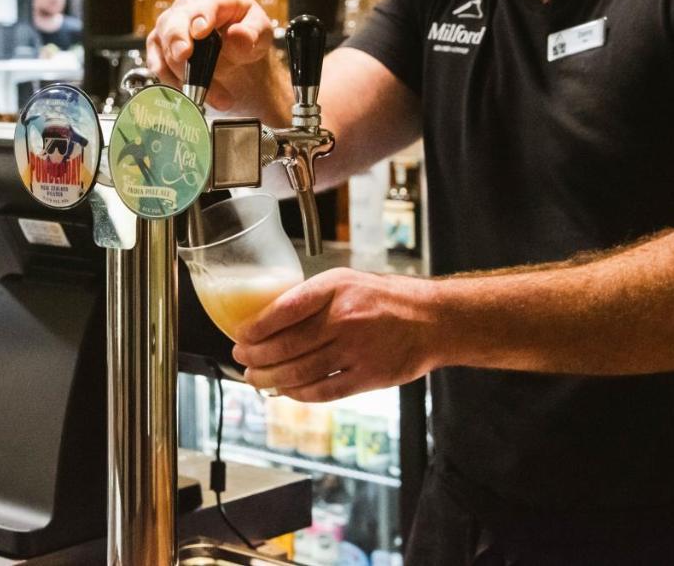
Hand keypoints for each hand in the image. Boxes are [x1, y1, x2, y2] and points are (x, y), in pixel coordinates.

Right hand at [144, 0, 288, 118]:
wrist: (239, 64)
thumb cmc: (249, 42)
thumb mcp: (261, 37)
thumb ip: (251, 36)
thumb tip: (235, 34)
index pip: (207, 3)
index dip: (201, 15)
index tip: (200, 31)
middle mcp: (190, 8)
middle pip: (174, 18)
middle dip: (176, 38)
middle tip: (183, 56)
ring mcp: (171, 26)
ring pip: (162, 43)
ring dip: (180, 71)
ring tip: (207, 93)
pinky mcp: (161, 46)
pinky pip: (156, 62)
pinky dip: (169, 80)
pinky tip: (187, 93)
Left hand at [232, 268, 440, 401]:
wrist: (433, 319)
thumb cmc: (385, 298)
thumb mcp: (346, 280)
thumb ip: (311, 296)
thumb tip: (269, 316)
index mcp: (334, 289)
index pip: (282, 310)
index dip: (255, 327)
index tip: (240, 334)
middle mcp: (344, 319)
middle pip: (285, 345)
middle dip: (255, 356)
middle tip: (241, 358)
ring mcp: (356, 350)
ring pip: (299, 371)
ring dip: (270, 378)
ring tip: (254, 377)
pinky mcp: (368, 377)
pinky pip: (323, 391)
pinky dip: (299, 394)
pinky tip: (286, 390)